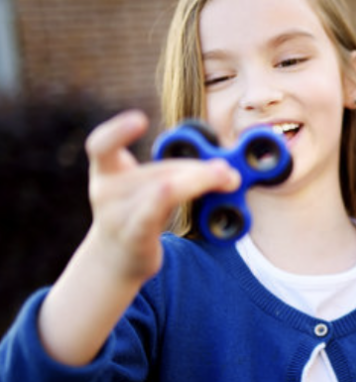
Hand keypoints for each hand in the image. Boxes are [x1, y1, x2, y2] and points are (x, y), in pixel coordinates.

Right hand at [85, 109, 239, 281]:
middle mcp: (106, 191)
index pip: (102, 146)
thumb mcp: (145, 190)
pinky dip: (171, 195)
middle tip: (227, 170)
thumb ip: (176, 175)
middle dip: (197, 170)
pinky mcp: (134, 235)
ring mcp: (117, 215)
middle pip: (159, 170)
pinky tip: (189, 188)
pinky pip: (153, 211)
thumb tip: (227, 171)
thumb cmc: (136, 218)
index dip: (118, 131)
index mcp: (107, 172)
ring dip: (200, 180)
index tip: (140, 119)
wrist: (114, 261)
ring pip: (164, 186)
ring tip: (227, 179)